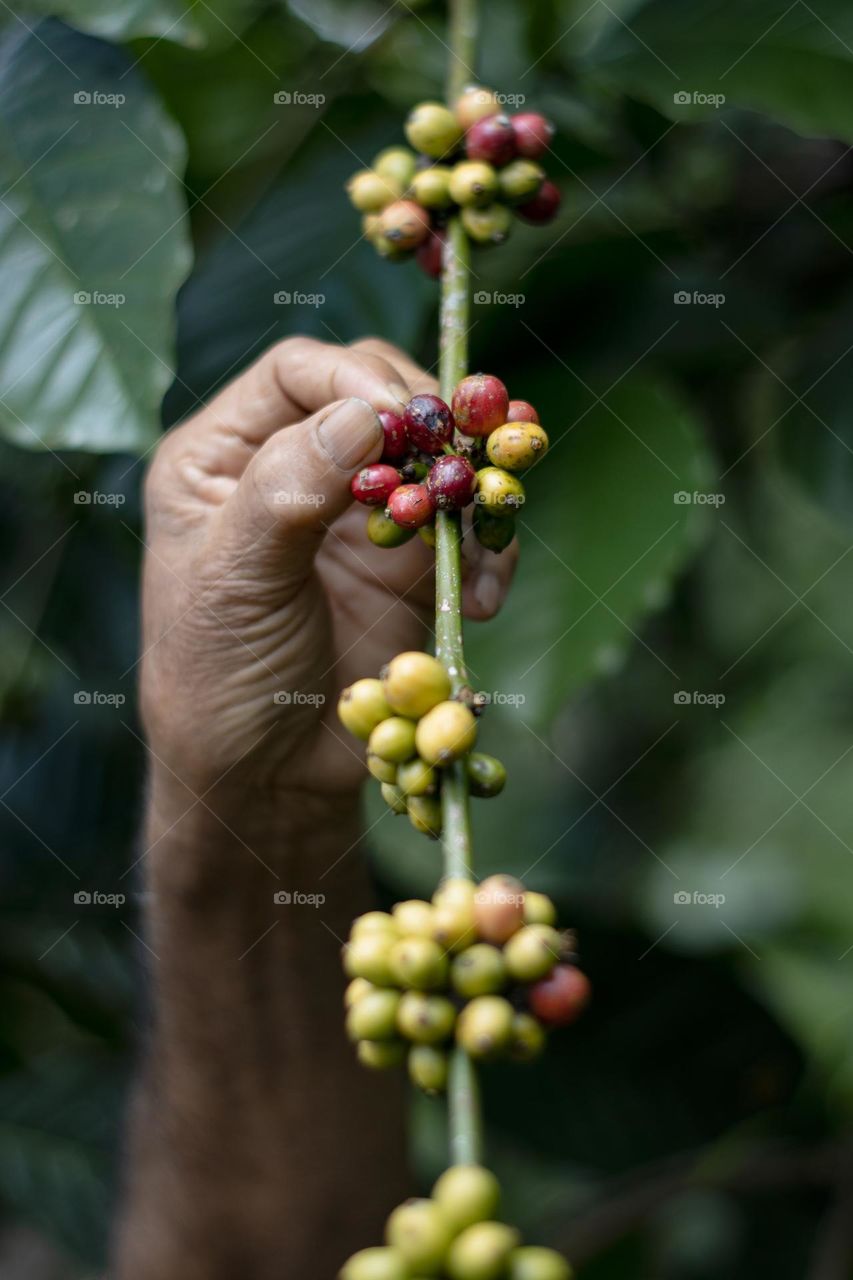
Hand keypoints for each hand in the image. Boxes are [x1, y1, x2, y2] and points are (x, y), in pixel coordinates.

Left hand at [140, 337, 517, 800]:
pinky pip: (466, 529)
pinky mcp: (409, 567)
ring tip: (477, 540)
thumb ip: (289, 491)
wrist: (267, 778)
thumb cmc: (219, 676)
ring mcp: (358, 518)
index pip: (298, 372)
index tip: (401, 418)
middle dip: (427, 428)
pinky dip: (486, 552)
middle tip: (459, 462)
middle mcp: (295, 471)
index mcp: (223, 456)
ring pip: (434, 460)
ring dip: (469, 490)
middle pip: (379, 399)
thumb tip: (362, 415)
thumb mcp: (237, 579)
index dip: (355, 377)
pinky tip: (479, 596)